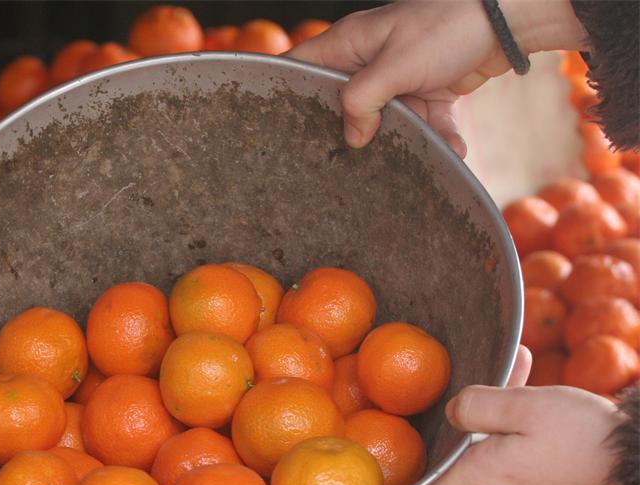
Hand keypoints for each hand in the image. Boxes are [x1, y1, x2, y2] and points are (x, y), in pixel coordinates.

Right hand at [287, 0, 585, 156]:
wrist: (509, 19)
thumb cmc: (447, 27)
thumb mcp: (396, 64)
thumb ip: (362, 100)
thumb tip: (351, 137)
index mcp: (348, 44)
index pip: (301, 68)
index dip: (286, 95)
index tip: (280, 131)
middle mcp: (367, 60)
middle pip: (342, 105)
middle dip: (351, 133)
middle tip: (350, 161)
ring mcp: (397, 76)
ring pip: (385, 120)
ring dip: (406, 141)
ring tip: (418, 159)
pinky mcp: (426, 89)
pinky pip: (423, 122)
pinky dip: (438, 136)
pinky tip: (454, 148)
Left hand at [356, 346, 623, 484]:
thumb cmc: (586, 438)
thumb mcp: (526, 407)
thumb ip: (477, 407)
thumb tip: (452, 414)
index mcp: (477, 482)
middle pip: (461, 462)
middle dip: (471, 423)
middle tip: (507, 373)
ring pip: (492, 458)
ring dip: (503, 421)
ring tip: (529, 370)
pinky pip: (518, 464)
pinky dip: (523, 436)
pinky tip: (545, 400)